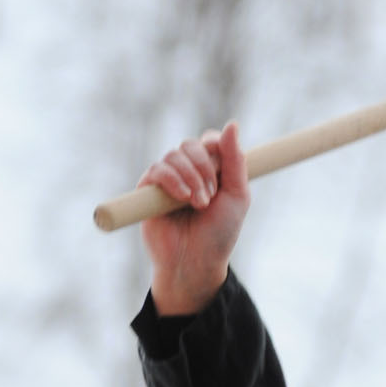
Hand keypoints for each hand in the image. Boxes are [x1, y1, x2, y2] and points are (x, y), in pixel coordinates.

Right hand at [140, 122, 249, 315]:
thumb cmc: (219, 233)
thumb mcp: (237, 195)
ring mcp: (166, 182)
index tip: (222, 167)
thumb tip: (232, 124)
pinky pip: (156, 169)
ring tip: (199, 203)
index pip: (208, 141)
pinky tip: (183, 198)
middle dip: (204, 166)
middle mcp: (186, 173)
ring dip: (190, 176)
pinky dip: (172, 179)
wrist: (196, 262)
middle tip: (211, 195)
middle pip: (190, 145)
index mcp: (209, 171)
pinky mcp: (148, 192)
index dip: (214, 146)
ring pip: (173, 155)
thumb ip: (236, 160)